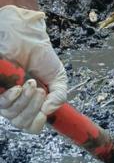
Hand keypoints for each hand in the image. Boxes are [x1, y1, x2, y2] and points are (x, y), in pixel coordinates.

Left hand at [0, 6, 66, 133]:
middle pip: (24, 123)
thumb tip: (49, 111)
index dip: (38, 123)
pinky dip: (12, 98)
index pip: (32, 125)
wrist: (26, 37)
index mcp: (33, 101)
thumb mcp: (57, 75)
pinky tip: (17, 87)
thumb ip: (59, 94)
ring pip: (14, 117)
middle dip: (34, 108)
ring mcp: (6, 98)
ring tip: (30, 82)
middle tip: (39, 90)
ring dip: (25, 101)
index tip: (44, 113)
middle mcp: (18, 102)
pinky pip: (2, 106)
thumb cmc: (40, 54)